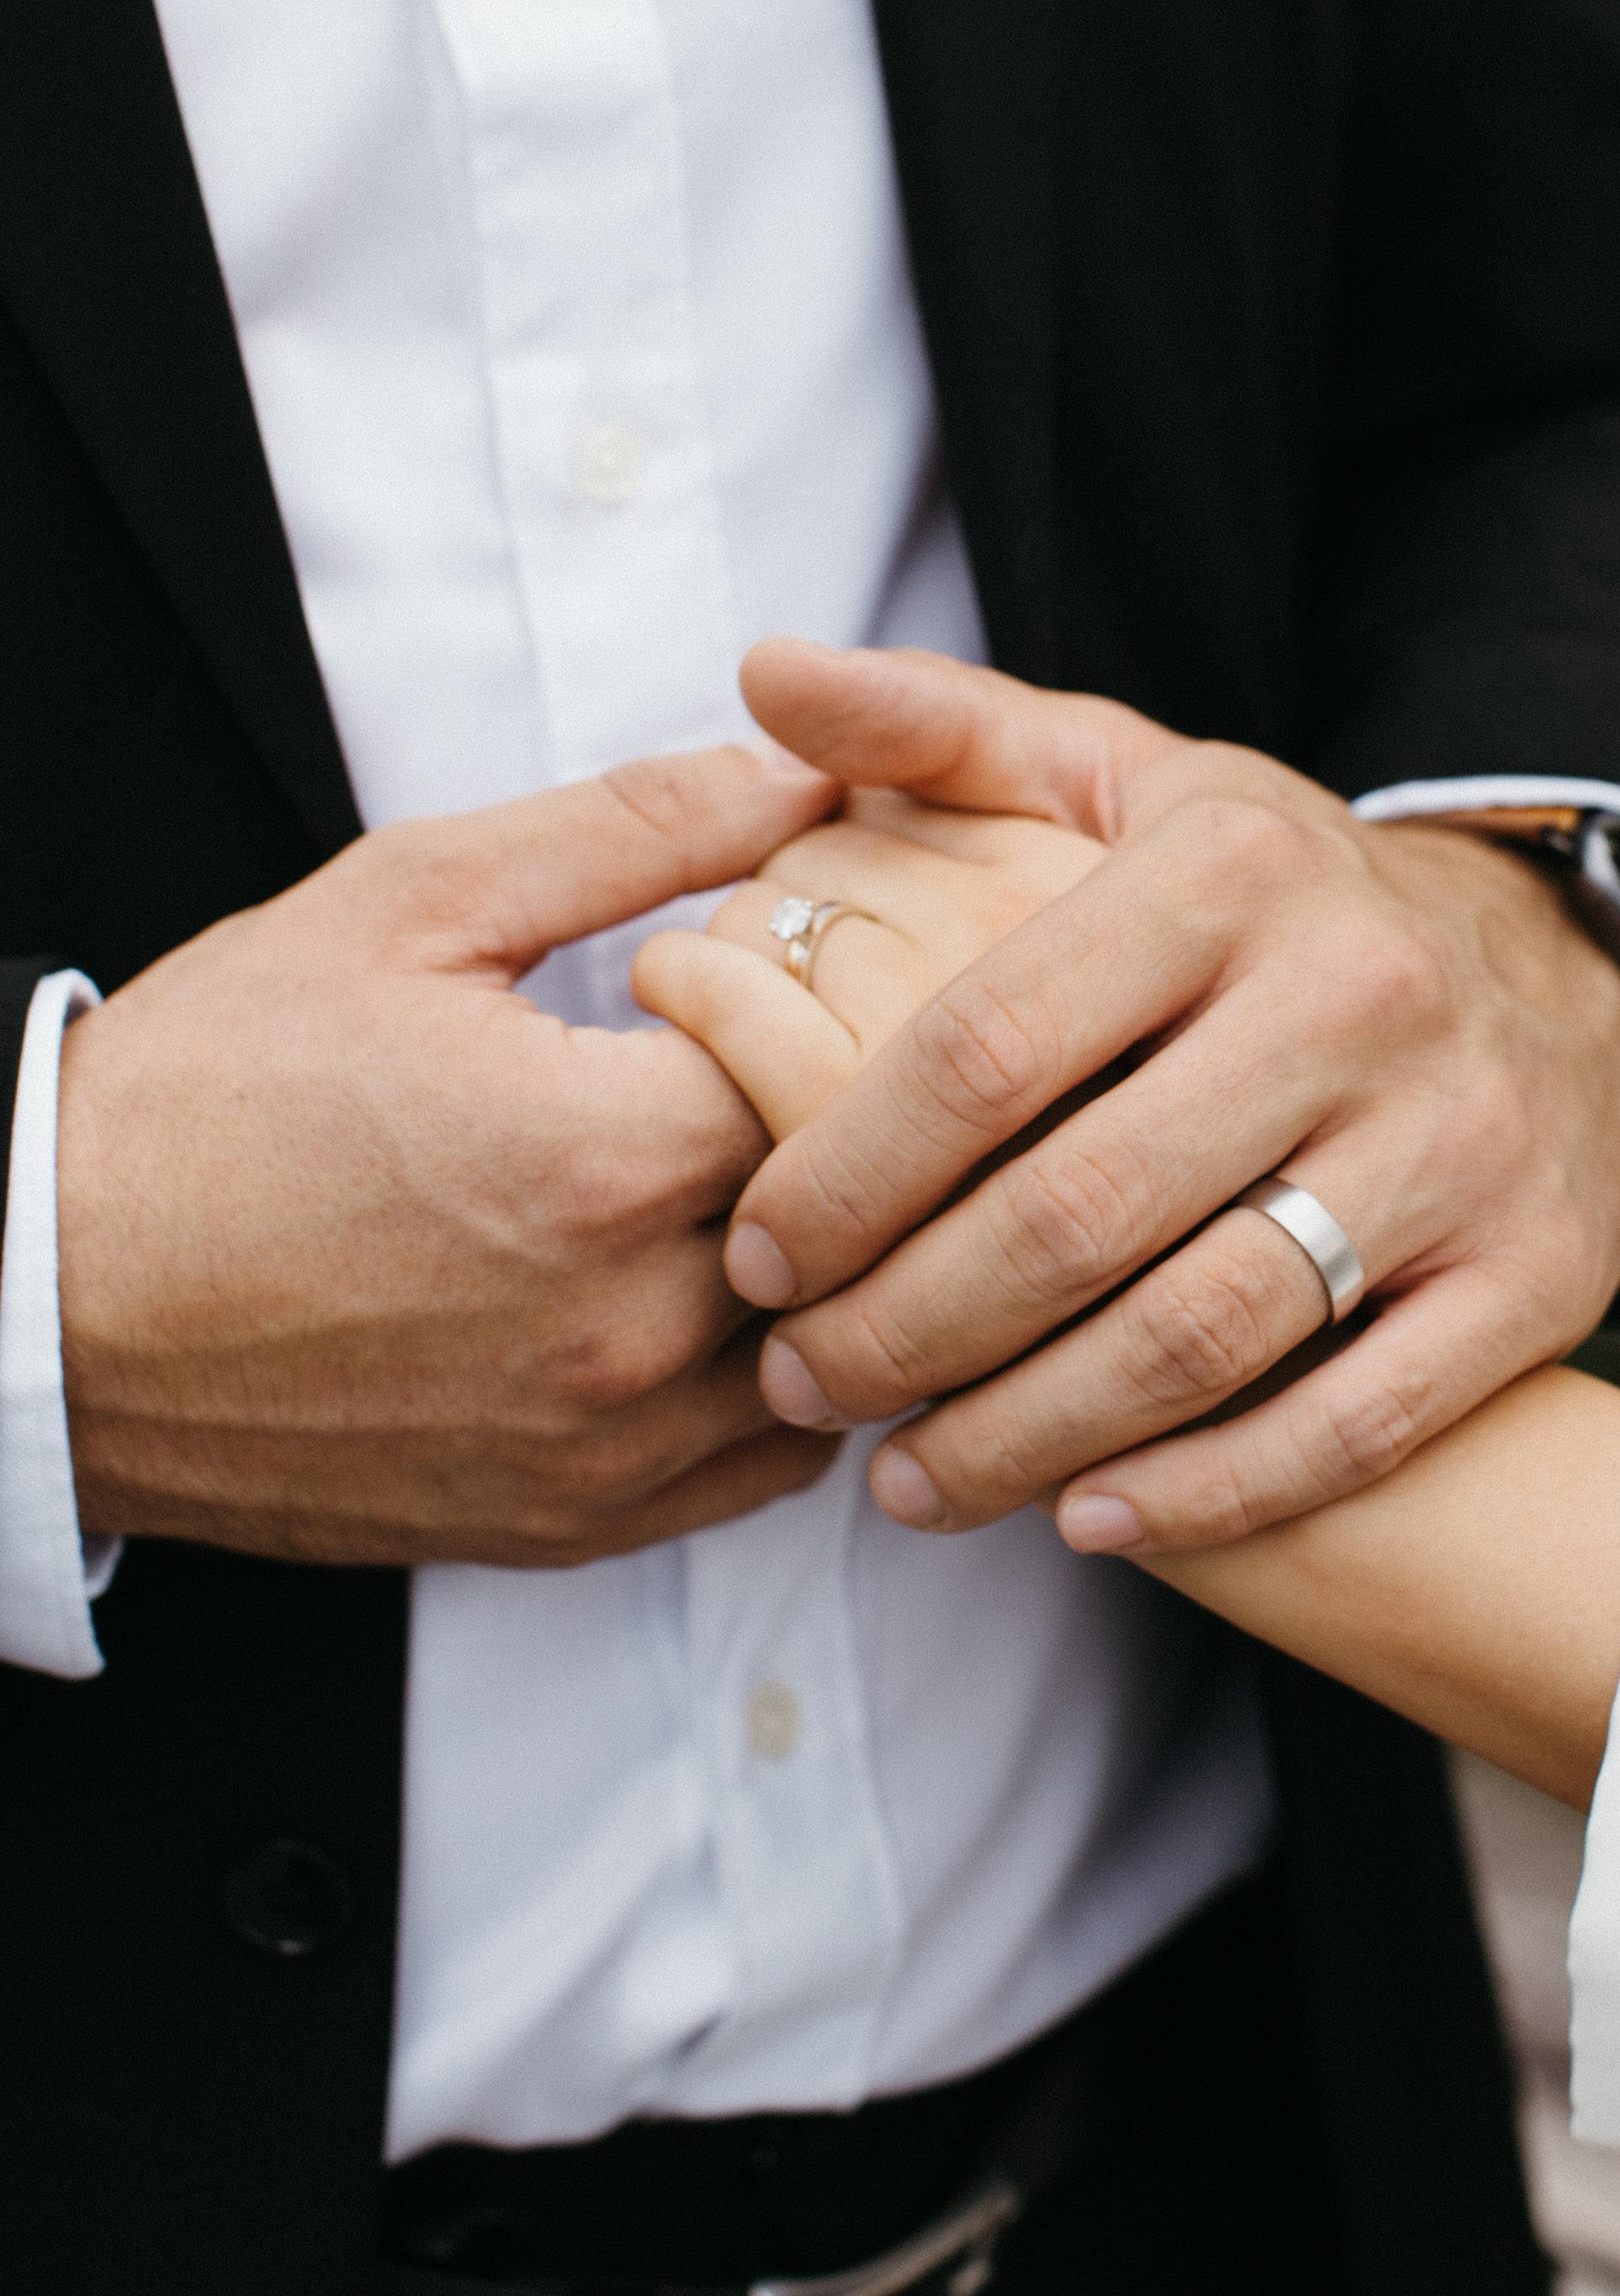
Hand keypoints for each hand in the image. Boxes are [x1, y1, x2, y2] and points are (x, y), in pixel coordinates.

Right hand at [59, 748, 842, 1567]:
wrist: (45, 1299)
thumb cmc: (212, 1089)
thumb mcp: (411, 900)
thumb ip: (632, 828)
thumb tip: (801, 771)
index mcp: (605, 1155)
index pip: (853, 1065)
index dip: (838, 993)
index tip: (776, 965)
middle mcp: (628, 1323)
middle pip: (862, 1209)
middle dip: (855, 1115)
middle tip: (800, 1051)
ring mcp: (606, 1445)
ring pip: (837, 1344)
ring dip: (834, 1252)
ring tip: (764, 1164)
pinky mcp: (574, 1524)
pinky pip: (768, 1460)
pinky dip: (782, 1372)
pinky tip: (727, 1284)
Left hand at [714, 643, 1619, 1554]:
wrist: (1566, 980)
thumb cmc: (1277, 896)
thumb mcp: (1128, 782)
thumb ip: (941, 735)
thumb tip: (764, 671)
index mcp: (1228, 869)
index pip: (987, 1044)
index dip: (844, 1172)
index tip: (754, 1259)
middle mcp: (1357, 995)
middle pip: (1081, 1210)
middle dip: (907, 1327)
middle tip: (802, 1385)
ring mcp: (1460, 1142)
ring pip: (1203, 1334)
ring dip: (1025, 1432)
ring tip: (905, 1481)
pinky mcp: (1537, 1273)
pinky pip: (1354, 1421)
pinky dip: (1207, 1494)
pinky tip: (1082, 1517)